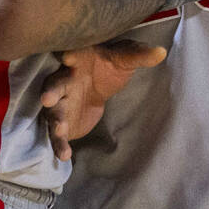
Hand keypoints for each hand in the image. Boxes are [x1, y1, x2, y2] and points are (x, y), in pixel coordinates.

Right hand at [40, 41, 166, 159]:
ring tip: (60, 131)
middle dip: (51, 92)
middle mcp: (64, 80)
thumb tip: (161, 52)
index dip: (69, 55)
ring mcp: (60, 102)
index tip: (67, 56)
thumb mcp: (125, 59)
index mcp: (78, 60)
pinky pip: (57, 134)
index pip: (72, 54)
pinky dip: (59, 144)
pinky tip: (65, 156)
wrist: (96, 85)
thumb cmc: (108, 66)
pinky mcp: (62, 122)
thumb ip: (140, 56)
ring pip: (53, 112)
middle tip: (47, 99)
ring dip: (55, 121)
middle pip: (55, 85)